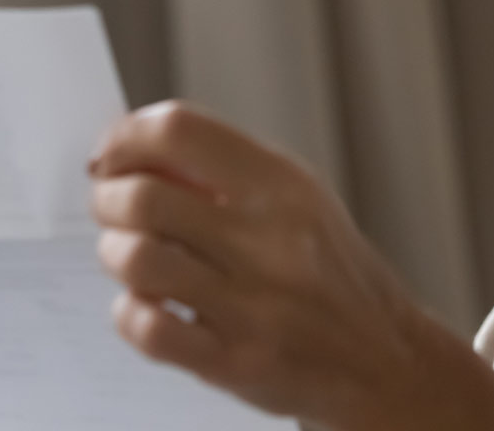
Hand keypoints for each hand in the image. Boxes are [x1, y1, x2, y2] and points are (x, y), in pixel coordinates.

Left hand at [87, 99, 435, 428]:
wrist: (386, 360)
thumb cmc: (332, 275)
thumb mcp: (299, 201)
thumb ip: (226, 173)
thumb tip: (137, 154)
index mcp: (284, 186)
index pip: (179, 130)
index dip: (126, 137)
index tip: (113, 155)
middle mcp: (272, 239)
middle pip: (143, 195)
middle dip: (107, 199)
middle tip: (111, 207)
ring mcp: (255, 304)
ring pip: (136, 259)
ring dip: (114, 254)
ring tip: (130, 257)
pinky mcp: (237, 363)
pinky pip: (148, 328)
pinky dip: (130, 312)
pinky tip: (151, 306)